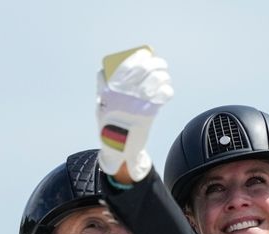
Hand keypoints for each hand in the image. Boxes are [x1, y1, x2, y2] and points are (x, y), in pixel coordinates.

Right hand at [96, 46, 172, 180]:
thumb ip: (103, 86)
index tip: (145, 54)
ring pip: (157, 79)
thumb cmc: (109, 121)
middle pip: (145, 69)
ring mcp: (139, 101)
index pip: (127, 65)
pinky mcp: (151, 111)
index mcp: (112, 88)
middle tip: (160, 64)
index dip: (138, 56)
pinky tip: (166, 90)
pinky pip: (164, 94)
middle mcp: (126, 92)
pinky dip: (167, 89)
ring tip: (164, 77)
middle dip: (156, 63)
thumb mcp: (100, 102)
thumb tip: (104, 70)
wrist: (118, 144)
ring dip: (163, 75)